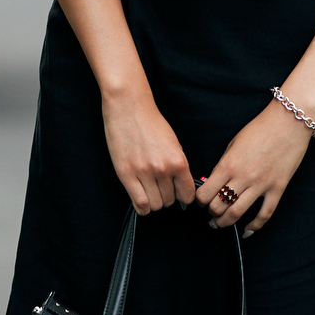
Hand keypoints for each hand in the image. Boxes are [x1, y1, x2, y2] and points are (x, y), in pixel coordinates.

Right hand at [102, 87, 194, 214]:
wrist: (129, 108)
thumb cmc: (152, 124)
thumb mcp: (174, 145)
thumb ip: (178, 167)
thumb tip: (182, 188)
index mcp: (178, 162)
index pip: (187, 195)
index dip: (183, 196)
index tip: (178, 193)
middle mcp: (162, 169)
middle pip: (170, 201)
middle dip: (167, 197)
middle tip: (160, 187)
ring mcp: (143, 173)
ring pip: (155, 205)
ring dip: (154, 201)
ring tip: (150, 190)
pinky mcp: (126, 175)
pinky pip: (139, 204)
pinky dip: (143, 206)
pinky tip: (142, 198)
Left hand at [195, 101, 313, 236]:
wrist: (288, 121)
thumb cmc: (260, 129)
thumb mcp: (233, 144)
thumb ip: (223, 164)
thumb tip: (213, 182)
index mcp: (228, 165)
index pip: (205, 193)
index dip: (199, 201)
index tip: (200, 201)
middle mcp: (242, 177)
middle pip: (218, 206)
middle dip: (211, 212)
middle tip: (210, 213)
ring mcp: (261, 185)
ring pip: (237, 213)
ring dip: (225, 222)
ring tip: (220, 224)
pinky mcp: (277, 188)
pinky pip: (265, 214)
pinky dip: (254, 226)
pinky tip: (247, 230)